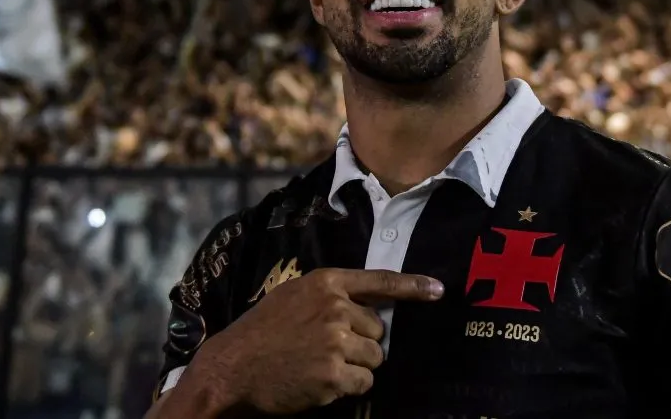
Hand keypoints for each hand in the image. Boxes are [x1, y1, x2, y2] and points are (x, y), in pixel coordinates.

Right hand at [174, 268, 443, 415]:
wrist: (232, 369)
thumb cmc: (260, 333)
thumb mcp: (292, 297)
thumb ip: (329, 295)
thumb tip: (367, 307)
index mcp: (325, 282)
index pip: (378, 281)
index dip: (413, 286)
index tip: (439, 290)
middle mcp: (335, 307)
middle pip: (378, 329)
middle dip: (361, 343)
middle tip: (326, 349)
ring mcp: (336, 341)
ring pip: (374, 358)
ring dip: (356, 367)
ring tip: (320, 365)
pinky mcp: (334, 374)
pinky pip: (364, 383)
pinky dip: (349, 388)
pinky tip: (320, 383)